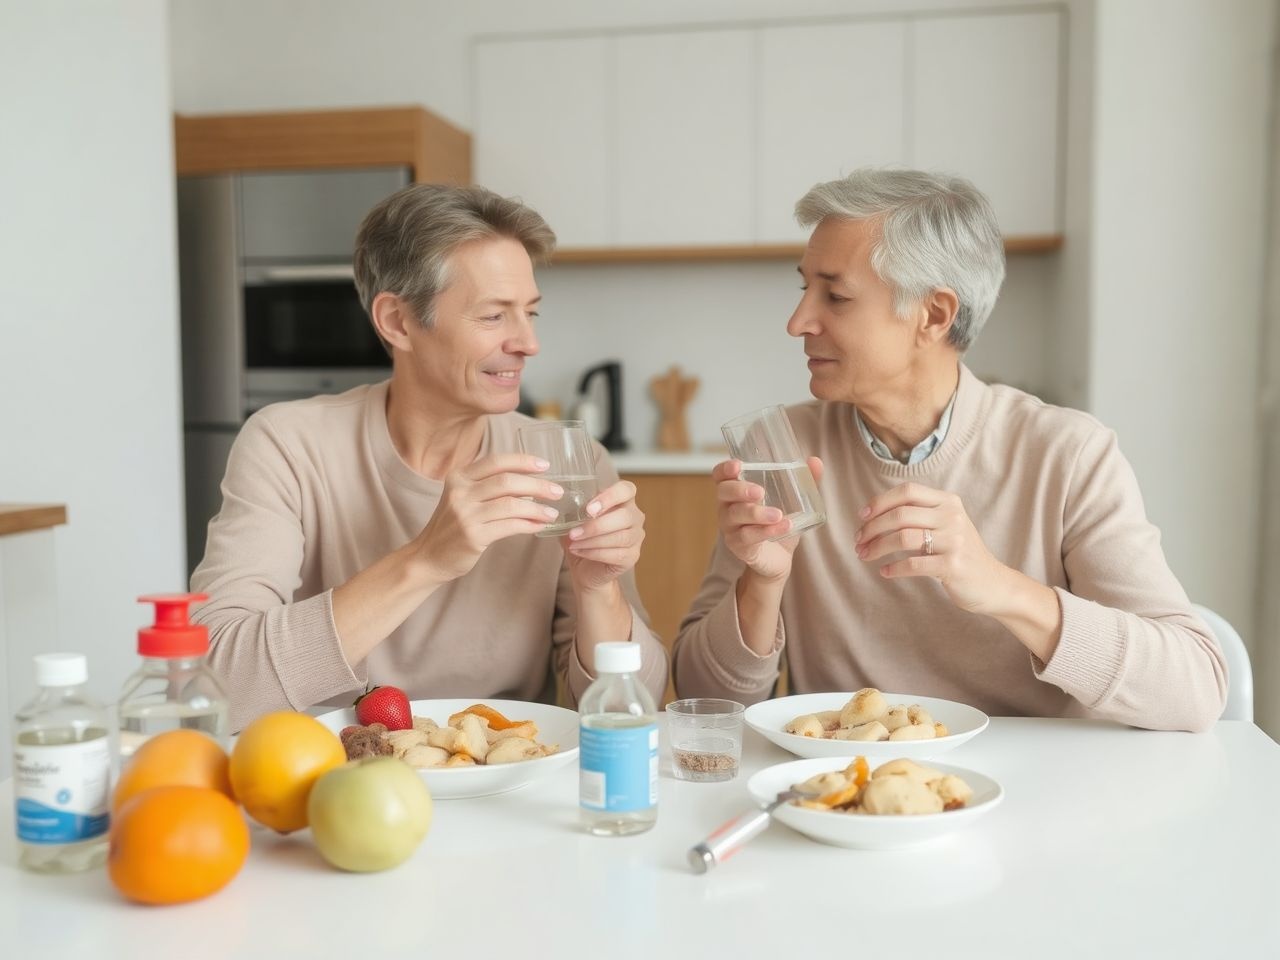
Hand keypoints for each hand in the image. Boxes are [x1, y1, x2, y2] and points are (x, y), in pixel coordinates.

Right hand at [414, 454, 562, 582]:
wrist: (428, 557)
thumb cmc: (452, 527)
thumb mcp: (462, 498)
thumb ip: (486, 486)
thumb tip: (528, 481)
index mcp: (458, 477)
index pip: (496, 461)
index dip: (523, 461)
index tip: (545, 465)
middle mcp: (460, 492)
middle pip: (507, 481)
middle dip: (537, 485)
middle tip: (557, 491)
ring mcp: (465, 514)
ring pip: (511, 504)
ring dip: (537, 508)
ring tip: (552, 512)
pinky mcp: (473, 535)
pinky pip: (510, 526)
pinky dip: (529, 525)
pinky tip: (539, 526)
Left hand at [563, 479, 644, 591]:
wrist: (587, 569)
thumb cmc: (583, 539)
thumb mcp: (575, 521)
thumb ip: (574, 511)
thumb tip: (561, 507)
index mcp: (622, 501)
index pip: (626, 490)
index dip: (610, 497)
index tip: (589, 509)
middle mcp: (634, 517)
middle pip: (625, 516)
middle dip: (596, 525)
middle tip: (573, 532)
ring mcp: (636, 538)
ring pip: (621, 537)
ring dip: (593, 540)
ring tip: (573, 543)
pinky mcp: (633, 557)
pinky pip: (617, 554)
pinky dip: (595, 553)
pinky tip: (579, 551)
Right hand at [714, 457, 823, 581]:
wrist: (779, 559)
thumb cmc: (778, 523)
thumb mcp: (793, 501)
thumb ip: (804, 481)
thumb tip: (816, 461)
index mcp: (736, 491)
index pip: (721, 475)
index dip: (725, 469)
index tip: (738, 466)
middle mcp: (727, 506)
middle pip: (723, 492)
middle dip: (740, 489)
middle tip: (760, 492)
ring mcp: (730, 527)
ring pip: (735, 515)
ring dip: (756, 513)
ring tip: (778, 514)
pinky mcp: (738, 545)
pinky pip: (747, 536)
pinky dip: (767, 531)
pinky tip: (784, 526)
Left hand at [855, 482, 1007, 613]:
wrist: (993, 584)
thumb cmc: (959, 553)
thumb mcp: (945, 525)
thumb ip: (919, 515)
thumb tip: (873, 515)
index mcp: (948, 502)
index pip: (907, 491)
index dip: (880, 502)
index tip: (862, 516)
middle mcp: (952, 517)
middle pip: (900, 515)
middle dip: (872, 528)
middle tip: (859, 541)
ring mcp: (954, 541)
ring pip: (903, 538)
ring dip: (877, 547)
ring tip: (865, 555)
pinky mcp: (953, 566)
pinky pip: (913, 564)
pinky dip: (893, 568)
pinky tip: (885, 572)